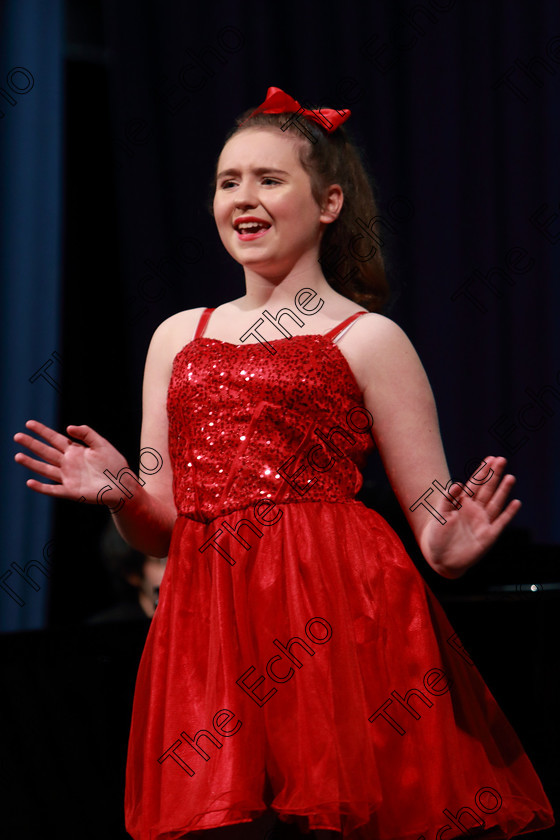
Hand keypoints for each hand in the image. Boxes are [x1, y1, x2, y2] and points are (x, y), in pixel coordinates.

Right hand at [14, 419, 129, 506]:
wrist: (124, 486)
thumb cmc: (115, 465)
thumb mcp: (102, 444)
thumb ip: (86, 433)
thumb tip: (68, 427)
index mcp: (76, 451)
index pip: (55, 439)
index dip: (42, 431)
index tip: (29, 424)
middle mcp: (69, 463)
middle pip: (46, 452)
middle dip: (32, 444)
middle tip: (17, 436)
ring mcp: (68, 478)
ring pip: (45, 469)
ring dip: (32, 463)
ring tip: (17, 456)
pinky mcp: (71, 492)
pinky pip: (53, 489)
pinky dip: (42, 487)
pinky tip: (30, 482)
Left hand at [420, 456, 520, 577]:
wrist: (441, 558)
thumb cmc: (437, 535)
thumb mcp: (439, 515)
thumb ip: (447, 499)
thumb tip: (458, 484)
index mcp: (462, 503)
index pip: (475, 484)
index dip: (483, 471)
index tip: (490, 458)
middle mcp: (475, 510)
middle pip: (487, 489)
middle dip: (494, 475)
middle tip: (502, 459)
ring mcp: (483, 522)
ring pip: (495, 502)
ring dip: (503, 490)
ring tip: (510, 477)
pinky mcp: (489, 535)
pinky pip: (501, 522)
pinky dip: (508, 513)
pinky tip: (516, 502)